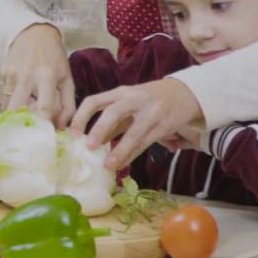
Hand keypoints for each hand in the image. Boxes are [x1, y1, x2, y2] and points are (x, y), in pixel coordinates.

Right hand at [0, 23, 74, 127]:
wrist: (33, 33)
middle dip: (21, 124)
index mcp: (47, 78)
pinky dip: (12, 101)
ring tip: (25, 114)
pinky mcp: (2, 73)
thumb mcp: (67, 78)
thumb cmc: (54, 58)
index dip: (43, 126)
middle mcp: (27, 77)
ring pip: (8, 106)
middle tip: (28, 132)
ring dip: (16, 114)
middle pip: (17, 110)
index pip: (43, 109)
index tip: (45, 138)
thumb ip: (68, 105)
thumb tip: (61, 129)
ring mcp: (11, 75)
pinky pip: (5, 96)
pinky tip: (20, 96)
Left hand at [69, 77, 202, 169]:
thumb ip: (112, 120)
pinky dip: (132, 155)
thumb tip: (92, 142)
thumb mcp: (128, 103)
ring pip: (133, 133)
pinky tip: (122, 164)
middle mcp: (134, 99)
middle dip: (99, 130)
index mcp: (120, 92)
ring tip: (108, 165)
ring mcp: (151, 113)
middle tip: (89, 147)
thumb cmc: (149, 99)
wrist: (184, 93)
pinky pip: (145, 143)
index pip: (94, 100)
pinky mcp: (164, 126)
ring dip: (119, 151)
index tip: (73, 134)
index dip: (81, 117)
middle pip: (113, 112)